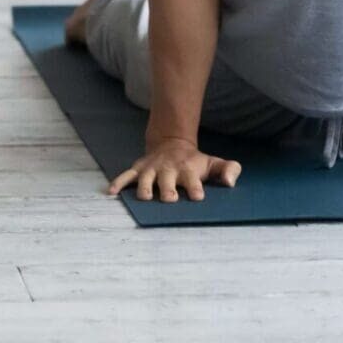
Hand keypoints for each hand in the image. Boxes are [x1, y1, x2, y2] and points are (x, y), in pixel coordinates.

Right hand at [107, 138, 241, 201]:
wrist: (171, 143)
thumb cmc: (195, 162)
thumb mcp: (214, 163)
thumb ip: (229, 170)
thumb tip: (231, 182)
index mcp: (188, 169)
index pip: (192, 179)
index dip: (195, 188)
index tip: (198, 196)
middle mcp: (168, 169)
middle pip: (166, 180)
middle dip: (167, 189)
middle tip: (170, 199)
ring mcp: (151, 170)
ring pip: (145, 179)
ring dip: (144, 188)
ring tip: (144, 198)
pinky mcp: (138, 170)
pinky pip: (126, 176)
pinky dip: (118, 183)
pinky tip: (111, 192)